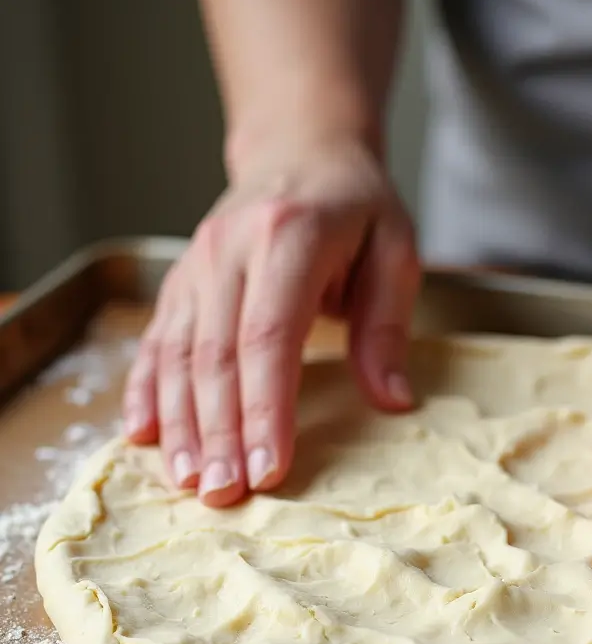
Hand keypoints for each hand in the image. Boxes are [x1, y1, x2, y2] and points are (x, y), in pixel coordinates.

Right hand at [122, 135, 419, 506]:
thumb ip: (387, 325)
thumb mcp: (395, 251)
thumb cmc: (357, 205)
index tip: (269, 468)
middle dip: (219, 431)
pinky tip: (144, 435)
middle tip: (224, 494)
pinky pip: (157, 339)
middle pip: (217, 355)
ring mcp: (197, 264)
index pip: (269, 337)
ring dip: (181, 422)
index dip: (266, 408)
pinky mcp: (182, 280)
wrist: (301, 149)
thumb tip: (393, 400)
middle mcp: (230, 250)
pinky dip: (147, 389)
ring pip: (180, 353)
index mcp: (289, 238)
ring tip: (188, 482)